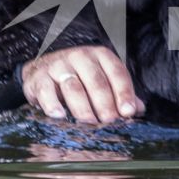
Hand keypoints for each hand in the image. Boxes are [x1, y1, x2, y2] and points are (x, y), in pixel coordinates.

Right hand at [20, 47, 144, 123]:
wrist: (41, 69)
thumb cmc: (79, 76)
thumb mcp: (101, 79)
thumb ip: (119, 93)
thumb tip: (139, 109)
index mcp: (100, 55)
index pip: (116, 73)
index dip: (124, 93)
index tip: (128, 112)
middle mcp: (80, 57)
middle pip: (96, 81)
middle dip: (105, 103)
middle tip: (110, 121)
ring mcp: (59, 66)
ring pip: (73, 87)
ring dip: (83, 108)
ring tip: (90, 123)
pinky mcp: (39, 78)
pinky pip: (46, 91)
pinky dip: (53, 104)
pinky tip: (60, 116)